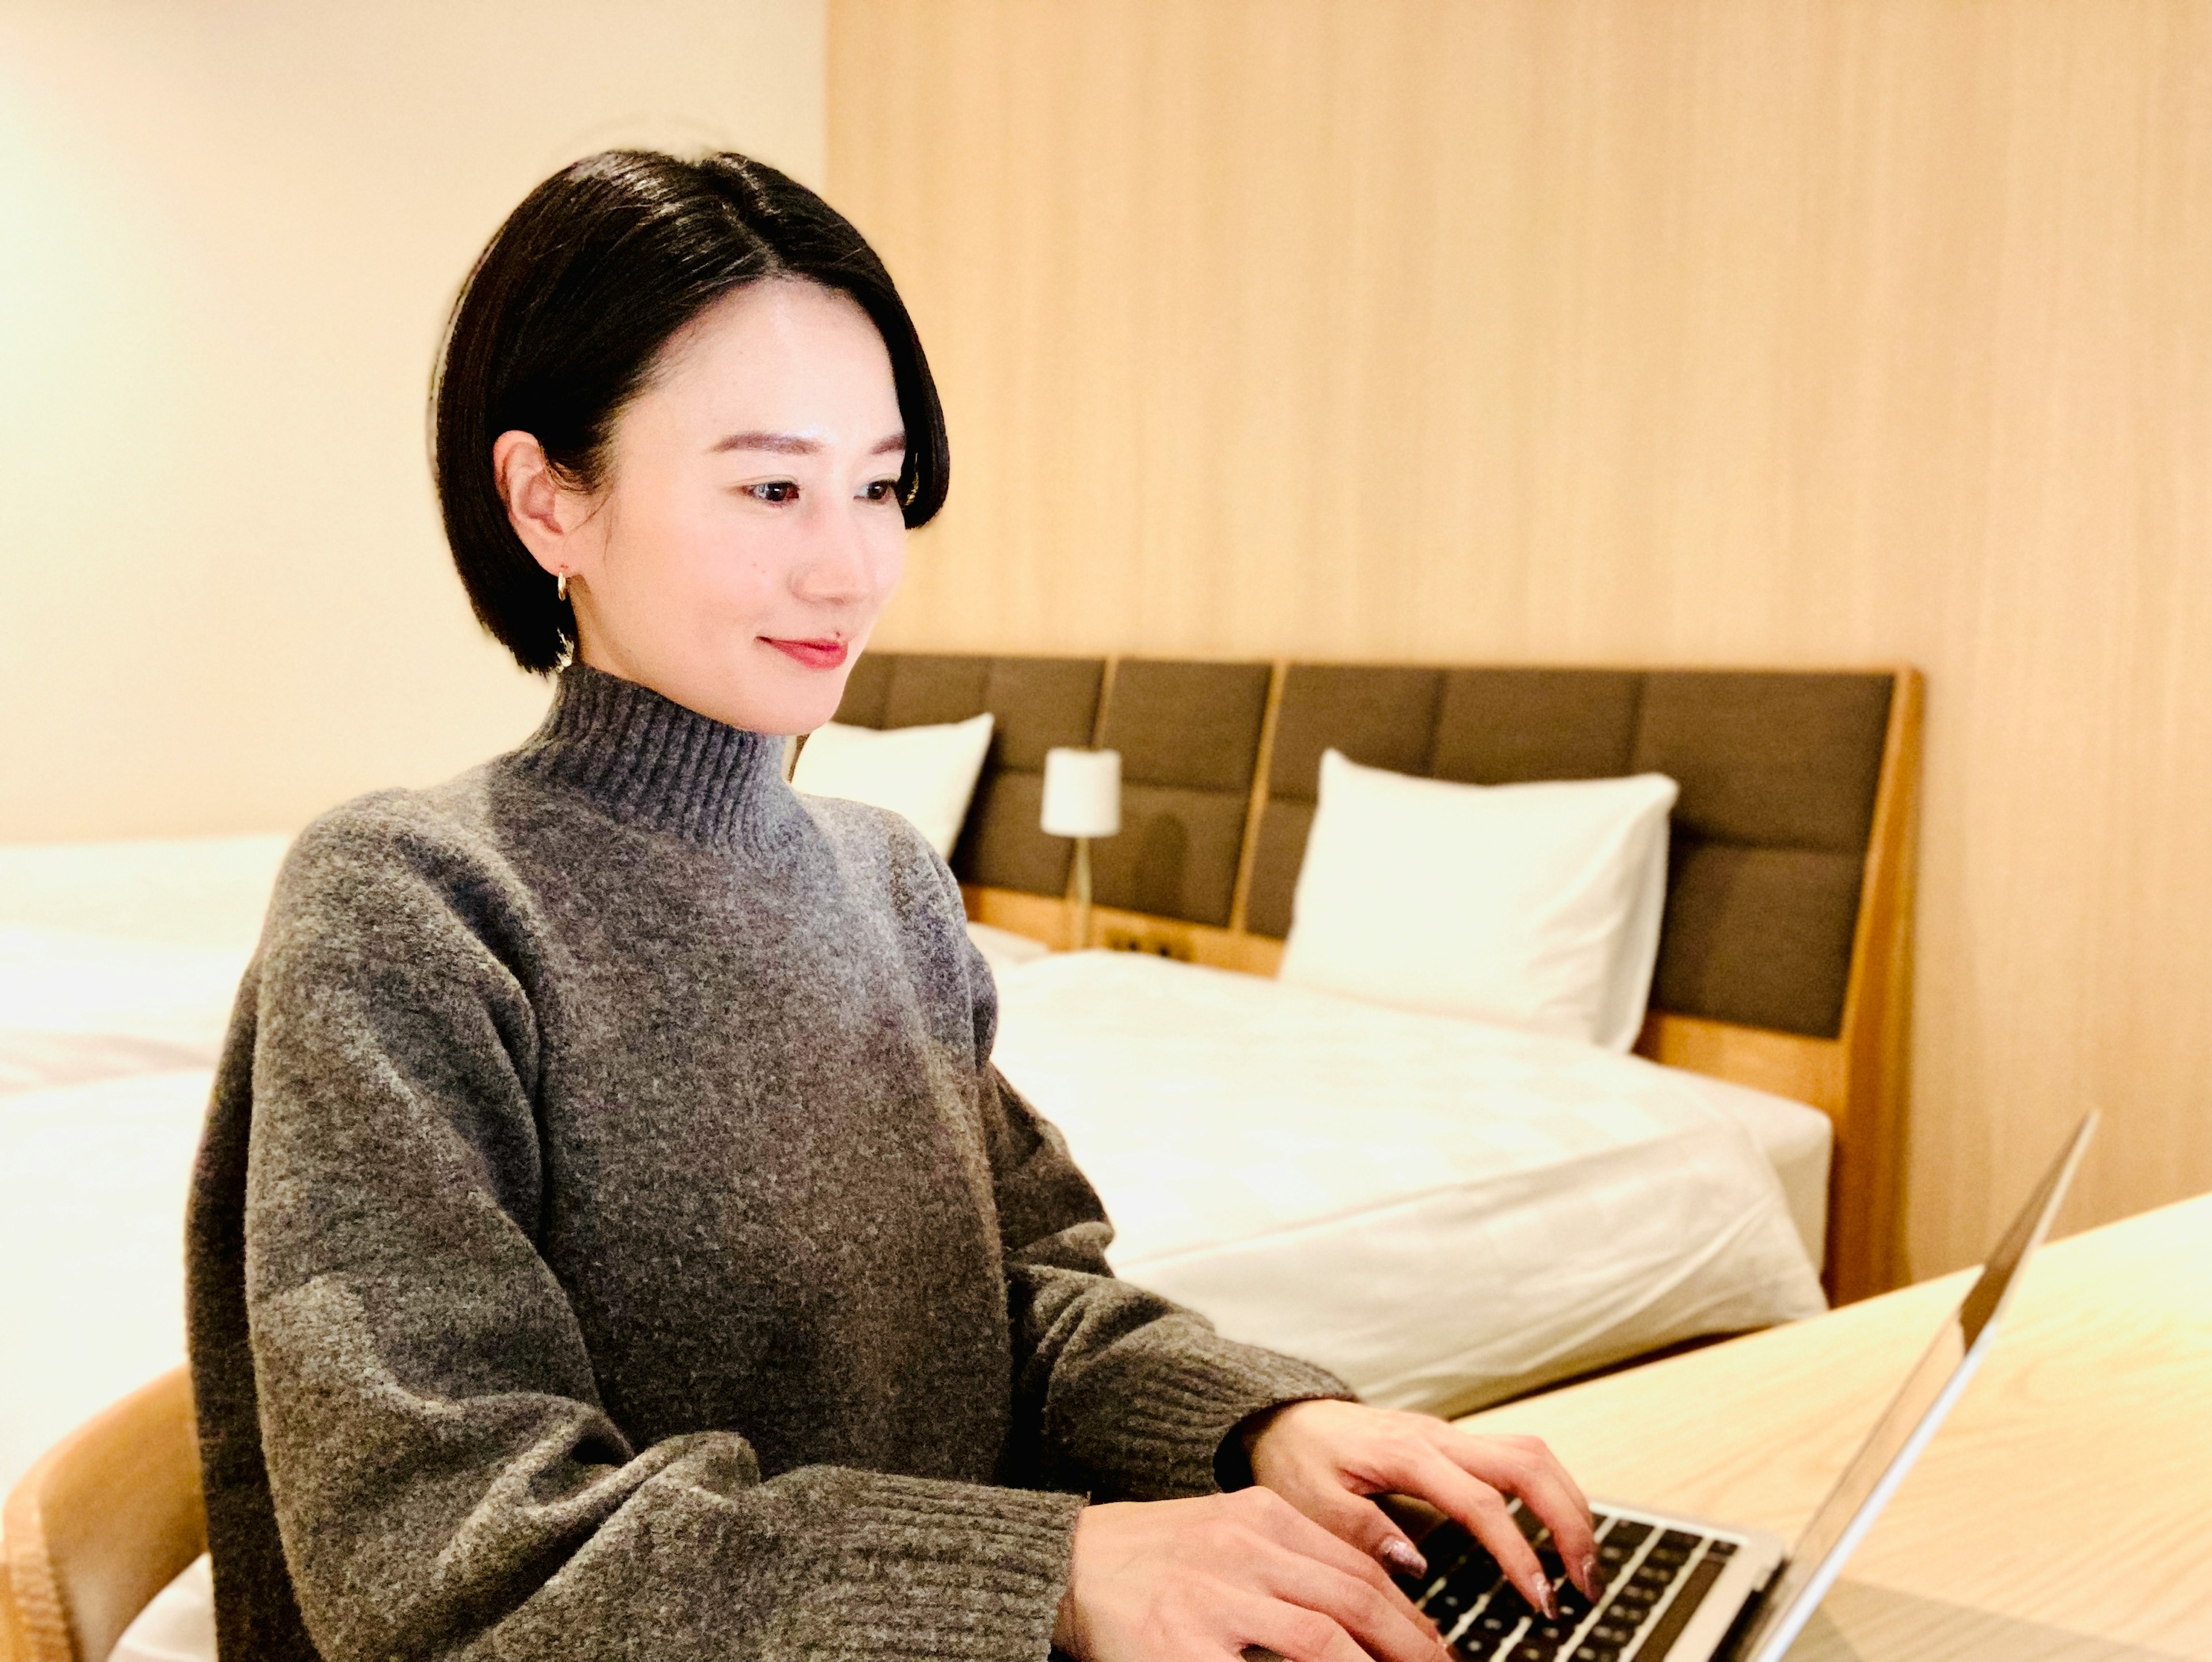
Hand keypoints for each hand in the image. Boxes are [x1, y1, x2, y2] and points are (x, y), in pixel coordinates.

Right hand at [1052, 1488, 1450, 1661]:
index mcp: (1260, 1518)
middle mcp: (1242, 1550)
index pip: (1358, 1567)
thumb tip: (1361, 1612)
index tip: (1437, 1649)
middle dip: (1411, 1649)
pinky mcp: (1181, 1646)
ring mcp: (1212, 1598)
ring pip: (1321, 1641)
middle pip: (1354, 1602)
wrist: (1066, 1564)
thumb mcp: (1227, 1537)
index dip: (1410, 1615)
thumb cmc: (1151, 1560)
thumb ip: (1289, 1563)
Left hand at [1242, 1400, 1599, 1620]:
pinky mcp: (1456, 1442)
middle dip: (1569, 1521)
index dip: (1517, 1551)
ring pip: (1533, 1452)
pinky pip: (1519, 1456)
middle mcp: (1439, 1436)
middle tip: (1587, 1582)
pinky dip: (1550, 1490)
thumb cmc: (1297, 1458)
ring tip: (1585, 1562)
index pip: (1481, 1500)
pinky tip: (1558, 1529)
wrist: (1285, 1417)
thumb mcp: (1308, 1499)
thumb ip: (1359, 1530)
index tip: (1541, 1597)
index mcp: (1406, 1452)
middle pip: (1528, 1462)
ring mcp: (1452, 1435)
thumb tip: (1416, 1564)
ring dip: (1569, 1503)